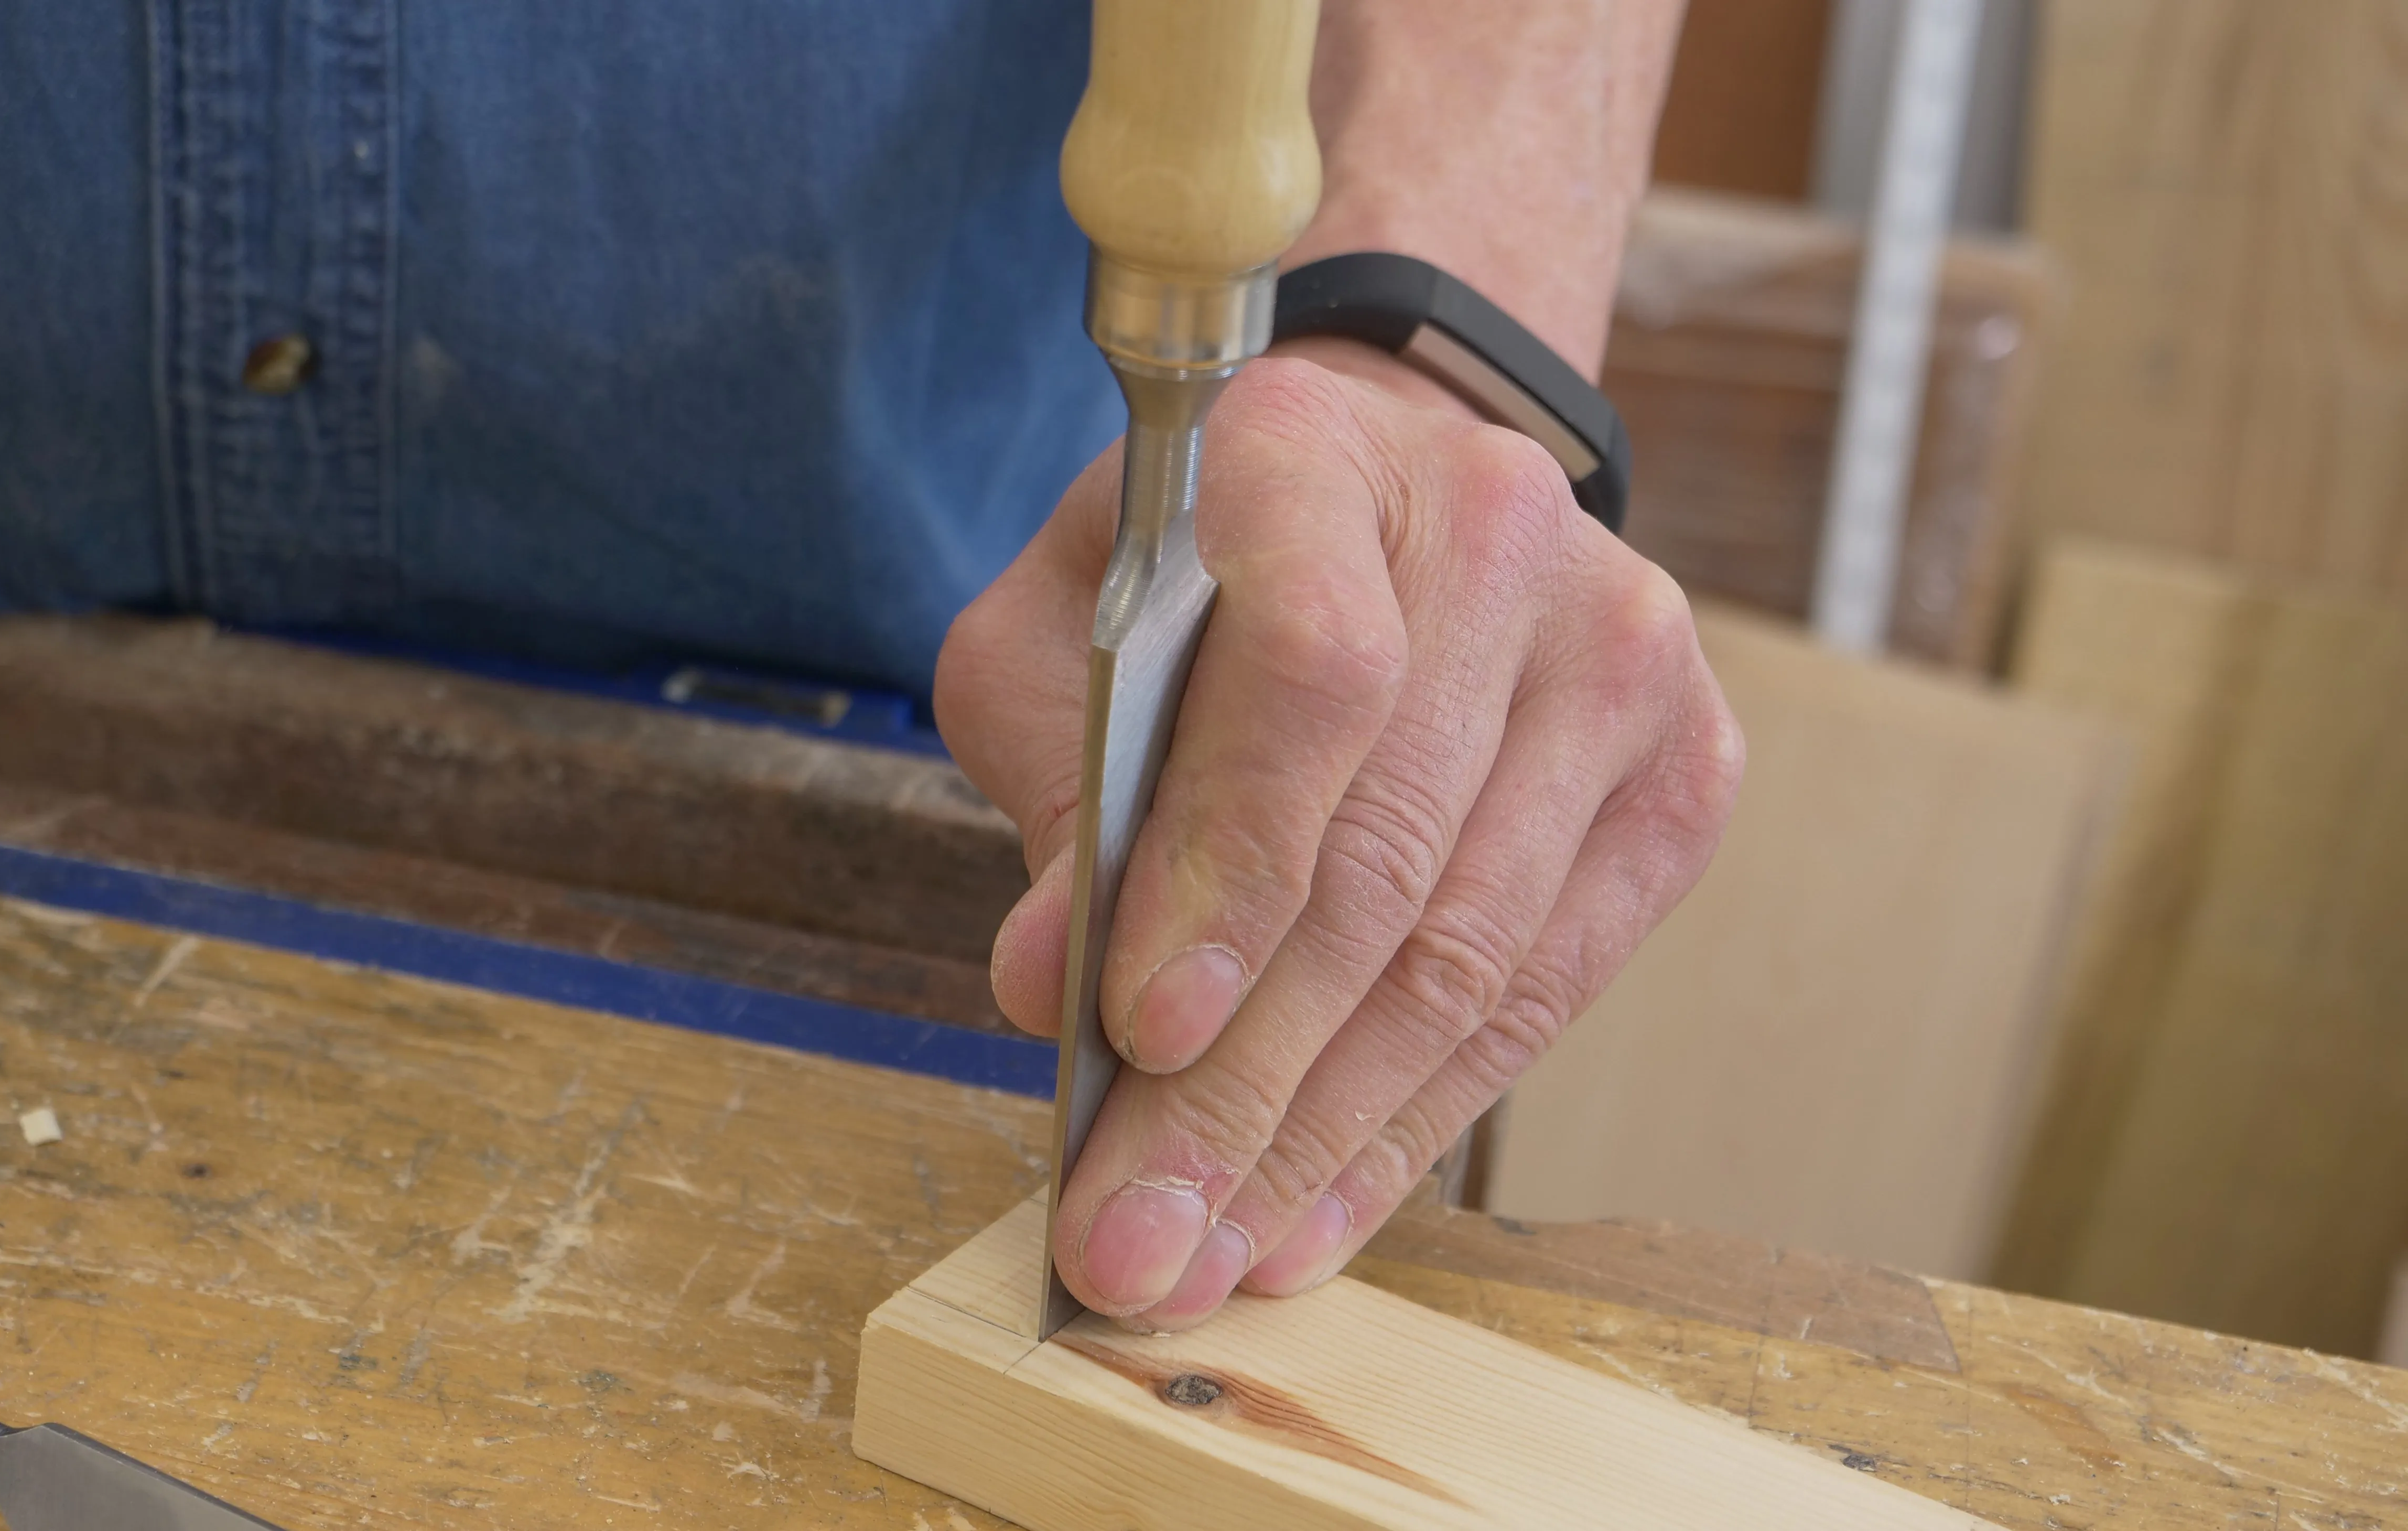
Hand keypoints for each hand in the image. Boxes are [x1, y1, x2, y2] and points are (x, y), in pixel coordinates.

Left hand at [934, 350, 1742, 1330]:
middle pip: (1386, 859)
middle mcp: (1502, 534)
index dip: (1230, 864)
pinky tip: (1314, 1215)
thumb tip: (1045, 986)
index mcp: (1321, 455)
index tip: (1135, 1029)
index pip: (1311, 674)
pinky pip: (1543, 995)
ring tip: (1203, 1257)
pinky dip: (1412, 1124)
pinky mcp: (1681, 776)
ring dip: (1320, 1141)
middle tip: (1132, 1237)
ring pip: (1468, 957)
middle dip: (1241, 1084)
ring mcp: (1620, 657)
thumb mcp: (1060, 634)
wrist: (1383, 494)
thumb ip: (1056, 787)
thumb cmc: (1188, 576)